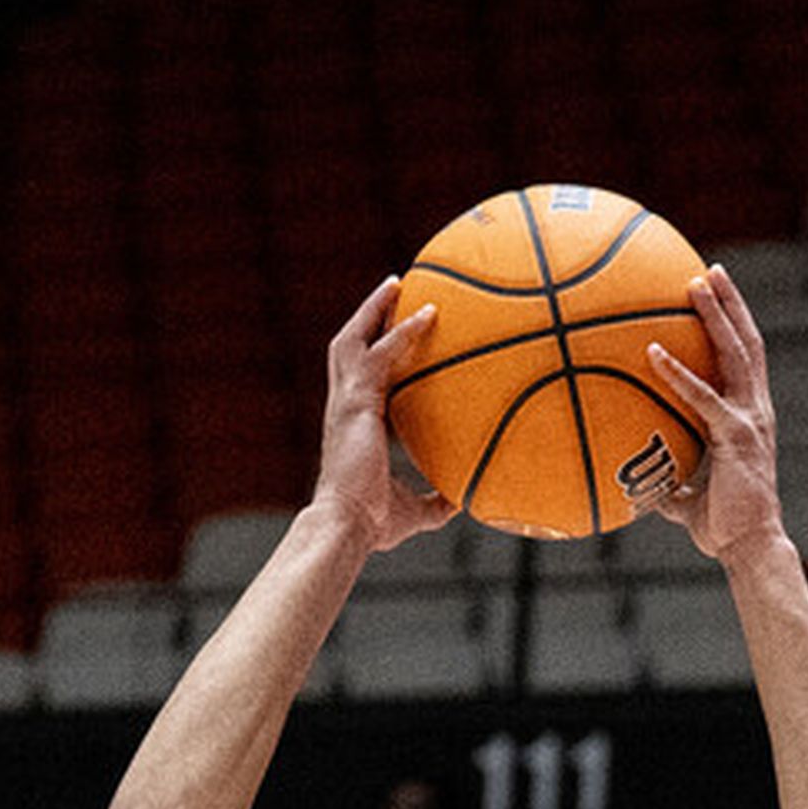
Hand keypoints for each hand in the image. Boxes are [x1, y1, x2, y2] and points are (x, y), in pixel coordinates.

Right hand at [314, 278, 455, 554]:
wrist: (348, 524)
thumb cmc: (374, 523)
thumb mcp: (414, 511)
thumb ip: (436, 501)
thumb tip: (464, 500)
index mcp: (352, 425)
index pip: (360, 378)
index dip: (372, 352)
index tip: (391, 333)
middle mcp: (343, 406)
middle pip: (349, 346)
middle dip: (367, 316)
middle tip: (393, 290)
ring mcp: (345, 401)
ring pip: (354, 339)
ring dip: (374, 309)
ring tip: (398, 284)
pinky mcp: (356, 402)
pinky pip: (381, 355)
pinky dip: (402, 332)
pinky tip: (427, 316)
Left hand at [648, 265, 783, 563]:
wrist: (750, 548)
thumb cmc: (724, 529)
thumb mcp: (690, 501)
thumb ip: (671, 486)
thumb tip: (641, 487)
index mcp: (749, 418)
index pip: (742, 362)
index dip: (731, 328)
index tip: (714, 297)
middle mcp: (756, 411)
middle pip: (747, 343)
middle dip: (729, 304)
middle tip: (708, 270)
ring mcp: (750, 420)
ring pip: (737, 354)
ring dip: (717, 315)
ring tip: (696, 282)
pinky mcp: (736, 436)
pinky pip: (703, 396)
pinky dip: (678, 372)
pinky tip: (652, 351)